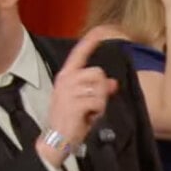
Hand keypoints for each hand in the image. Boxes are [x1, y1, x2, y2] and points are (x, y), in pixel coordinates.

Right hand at [39, 26, 119, 167]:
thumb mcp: (86, 102)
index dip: (90, 42)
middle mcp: (66, 79)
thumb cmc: (71, 120)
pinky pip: (98, 101)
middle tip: (92, 105)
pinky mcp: (74, 103)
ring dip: (100, 103)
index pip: (79, 54)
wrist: (56, 139)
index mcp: (66, 76)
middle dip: (101, 90)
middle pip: (98, 72)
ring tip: (89, 112)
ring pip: (100, 88)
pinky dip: (98, 112)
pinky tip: (88, 118)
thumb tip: (113, 83)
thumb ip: (98, 90)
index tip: (101, 30)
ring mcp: (69, 90)